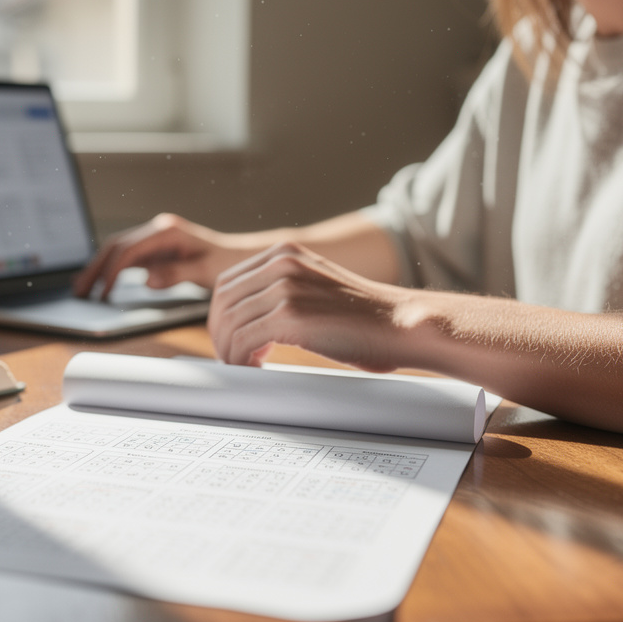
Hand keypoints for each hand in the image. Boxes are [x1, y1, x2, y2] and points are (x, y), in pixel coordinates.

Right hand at [74, 213, 259, 299]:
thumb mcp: (206, 271)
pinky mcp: (154, 249)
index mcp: (167, 231)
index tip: (102, 292)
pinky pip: (126, 257)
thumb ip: (177, 274)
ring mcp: (154, 238)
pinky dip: (110, 269)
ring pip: (116, 250)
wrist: (240, 256)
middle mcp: (157, 230)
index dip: (112, 272)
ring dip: (98, 268)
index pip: (129, 250)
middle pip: (115, 246)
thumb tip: (147, 280)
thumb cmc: (227, 263)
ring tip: (80, 289)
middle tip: (79, 291)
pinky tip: (98, 283)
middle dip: (95, 268)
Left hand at [208, 242, 405, 369]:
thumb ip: (285, 292)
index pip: (228, 282)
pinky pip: (244, 341)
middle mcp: (282, 264)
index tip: (227, 337)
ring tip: (244, 366)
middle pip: (222, 301)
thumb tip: (251, 320)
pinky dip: (241, 359)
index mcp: (285, 253)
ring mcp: (285, 288)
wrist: (403, 324)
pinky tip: (256, 368)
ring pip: (230, 323)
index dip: (220, 314)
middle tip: (230, 357)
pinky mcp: (291, 315)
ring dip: (229, 351)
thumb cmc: (367, 316)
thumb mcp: (317, 287)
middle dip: (219, 334)